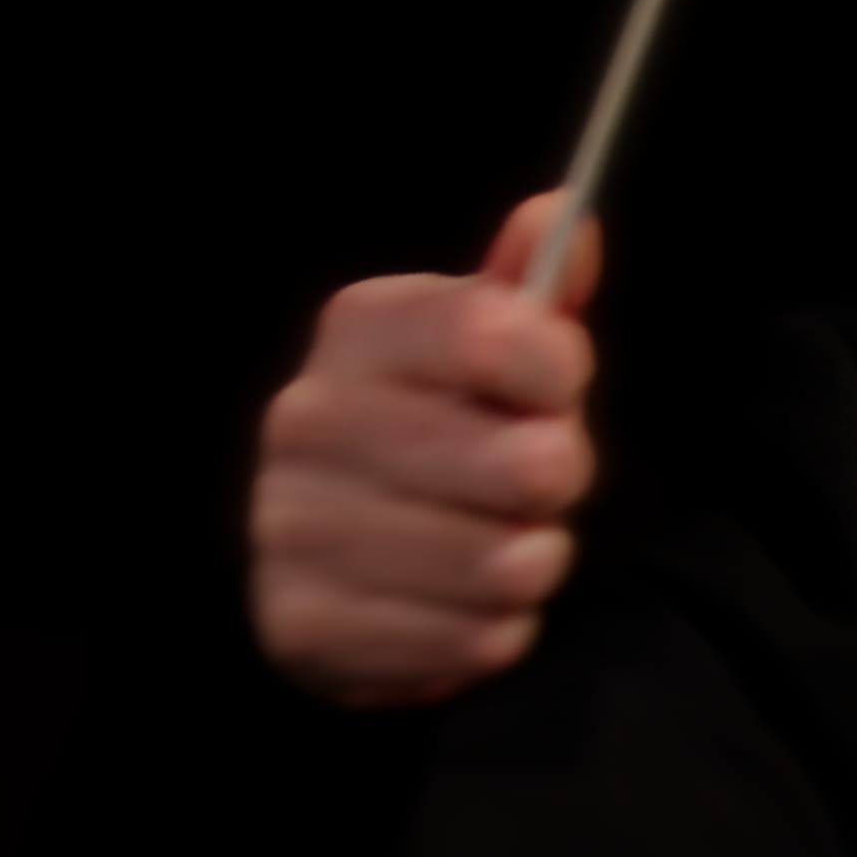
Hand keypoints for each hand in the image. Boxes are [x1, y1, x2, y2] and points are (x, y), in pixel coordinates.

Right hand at [250, 191, 599, 708]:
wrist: (346, 570)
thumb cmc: (448, 442)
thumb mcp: (495, 359)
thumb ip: (533, 295)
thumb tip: (565, 218)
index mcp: (360, 331)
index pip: (492, 333)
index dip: (558, 373)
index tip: (557, 392)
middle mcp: (306, 418)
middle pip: (522, 462)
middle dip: (556, 482)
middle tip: (534, 486)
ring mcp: (291, 523)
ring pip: (502, 562)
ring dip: (530, 563)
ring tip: (504, 548)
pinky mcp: (301, 623)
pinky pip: (467, 638)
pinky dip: (493, 631)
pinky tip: (467, 607)